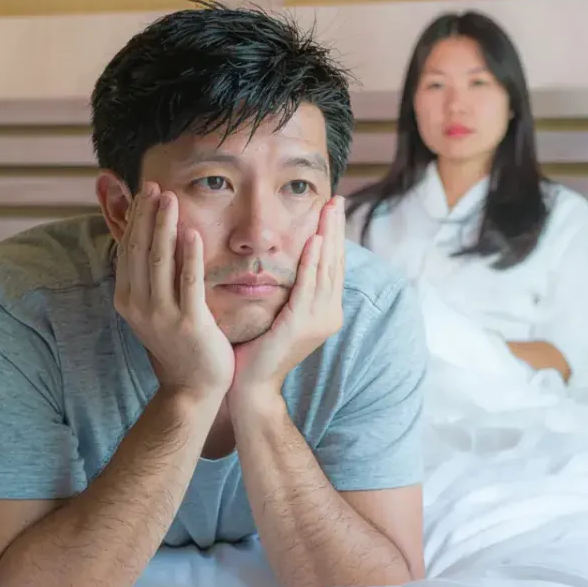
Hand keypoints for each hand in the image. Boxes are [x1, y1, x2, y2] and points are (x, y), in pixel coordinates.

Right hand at [114, 181, 234, 407]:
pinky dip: (188, 255)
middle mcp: (139, 305)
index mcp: (127, 299)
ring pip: (159, 260)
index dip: (135, 219)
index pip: (128, 250)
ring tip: (170, 198)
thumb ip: (150, 279)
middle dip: (147, 215)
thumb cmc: (178, 345)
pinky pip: (188, 282)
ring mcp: (162, 315)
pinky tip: (192, 232)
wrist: (192, 388)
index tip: (144, 193)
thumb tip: (150, 242)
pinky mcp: (189, 323)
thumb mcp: (154, 310)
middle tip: (155, 185)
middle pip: (140, 249)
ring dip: (164, 226)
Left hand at [229, 196, 345, 408]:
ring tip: (328, 210)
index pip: (332, 265)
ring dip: (328, 237)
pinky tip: (314, 242)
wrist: (251, 387)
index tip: (332, 208)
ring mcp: (318, 321)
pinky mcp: (301, 325)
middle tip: (336, 199)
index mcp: (325, 311)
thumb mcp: (279, 315)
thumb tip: (285, 262)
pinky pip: (308, 287)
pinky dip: (312, 263)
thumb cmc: (258, 352)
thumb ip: (289, 291)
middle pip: (334, 263)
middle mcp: (328, 314)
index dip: (334, 236)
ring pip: (326, 270)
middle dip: (335, 229)